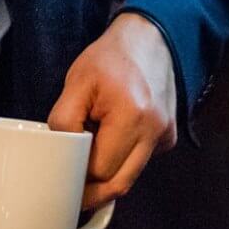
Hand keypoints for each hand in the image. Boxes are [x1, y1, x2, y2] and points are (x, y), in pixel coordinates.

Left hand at [46, 11, 178, 208]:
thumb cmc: (111, 57)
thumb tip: (60, 154)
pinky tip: (111, 140)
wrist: (148, 39)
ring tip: (88, 157)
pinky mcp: (168, 137)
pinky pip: (140, 162)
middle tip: (71, 188)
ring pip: (131, 177)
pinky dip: (123, 160)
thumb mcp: (77, 82)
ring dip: (108, 175)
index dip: (79, 176)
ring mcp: (165, 136)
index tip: (63, 176)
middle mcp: (155, 131)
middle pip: (120, 184)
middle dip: (93, 190)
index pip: (100, 169)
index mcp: (131, 115)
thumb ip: (64, 120)